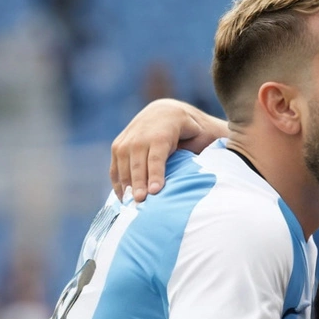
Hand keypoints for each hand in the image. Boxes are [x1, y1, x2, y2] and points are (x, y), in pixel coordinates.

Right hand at [110, 99, 227, 200]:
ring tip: (131, 207)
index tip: (156, 191)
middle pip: (137, 162)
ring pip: (124, 165)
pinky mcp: (118, 146)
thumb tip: (203, 171)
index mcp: (163, 128)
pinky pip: (115, 167)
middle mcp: (141, 132)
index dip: (156, 174)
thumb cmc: (191, 129)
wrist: (165, 111)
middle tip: (141, 203)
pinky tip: (124, 200)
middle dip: (138, 183)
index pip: (157, 155)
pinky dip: (118, 183)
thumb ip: (201, 149)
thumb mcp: (201, 134)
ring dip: (126, 186)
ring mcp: (127, 138)